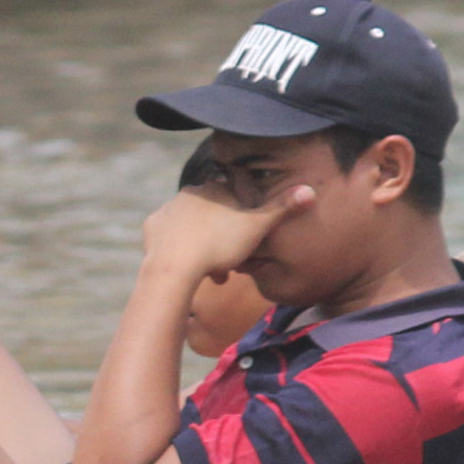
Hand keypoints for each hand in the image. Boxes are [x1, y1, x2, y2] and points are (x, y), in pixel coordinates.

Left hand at [140, 179, 313, 287]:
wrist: (174, 266)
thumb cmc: (220, 245)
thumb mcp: (257, 227)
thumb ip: (282, 208)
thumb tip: (310, 190)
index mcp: (215, 188)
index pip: (235, 197)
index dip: (244, 218)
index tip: (248, 239)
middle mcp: (190, 192)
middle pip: (214, 213)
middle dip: (224, 235)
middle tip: (233, 261)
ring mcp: (169, 208)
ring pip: (193, 226)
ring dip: (205, 245)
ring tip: (215, 274)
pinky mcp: (153, 226)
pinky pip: (171, 236)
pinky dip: (181, 249)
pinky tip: (189, 265)